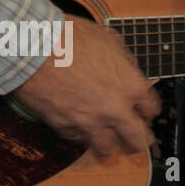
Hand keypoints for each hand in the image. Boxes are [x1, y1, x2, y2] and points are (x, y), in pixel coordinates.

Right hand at [12, 17, 158, 156]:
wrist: (32, 46)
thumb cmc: (68, 36)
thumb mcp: (107, 38)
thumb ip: (123, 62)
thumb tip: (126, 71)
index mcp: (131, 86)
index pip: (151, 110)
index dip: (146, 110)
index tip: (140, 111)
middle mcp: (115, 109)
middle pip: (138, 140)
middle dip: (136, 139)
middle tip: (131, 138)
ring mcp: (89, 121)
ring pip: (107, 149)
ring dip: (108, 144)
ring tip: (104, 140)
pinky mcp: (64, 126)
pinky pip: (76, 138)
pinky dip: (78, 133)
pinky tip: (75, 124)